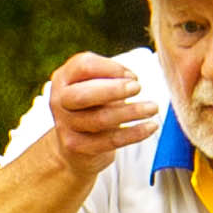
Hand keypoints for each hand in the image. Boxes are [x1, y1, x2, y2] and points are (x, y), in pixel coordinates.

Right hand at [44, 52, 159, 176]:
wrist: (76, 145)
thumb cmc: (94, 105)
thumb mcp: (97, 84)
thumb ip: (111, 76)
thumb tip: (131, 79)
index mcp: (63, 78)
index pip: (84, 65)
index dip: (111, 67)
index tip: (132, 75)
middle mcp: (59, 101)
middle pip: (84, 95)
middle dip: (114, 90)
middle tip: (138, 87)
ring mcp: (66, 125)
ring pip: (100, 119)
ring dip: (131, 112)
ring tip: (153, 107)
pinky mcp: (77, 147)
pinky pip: (109, 141)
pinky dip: (134, 133)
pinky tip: (150, 126)